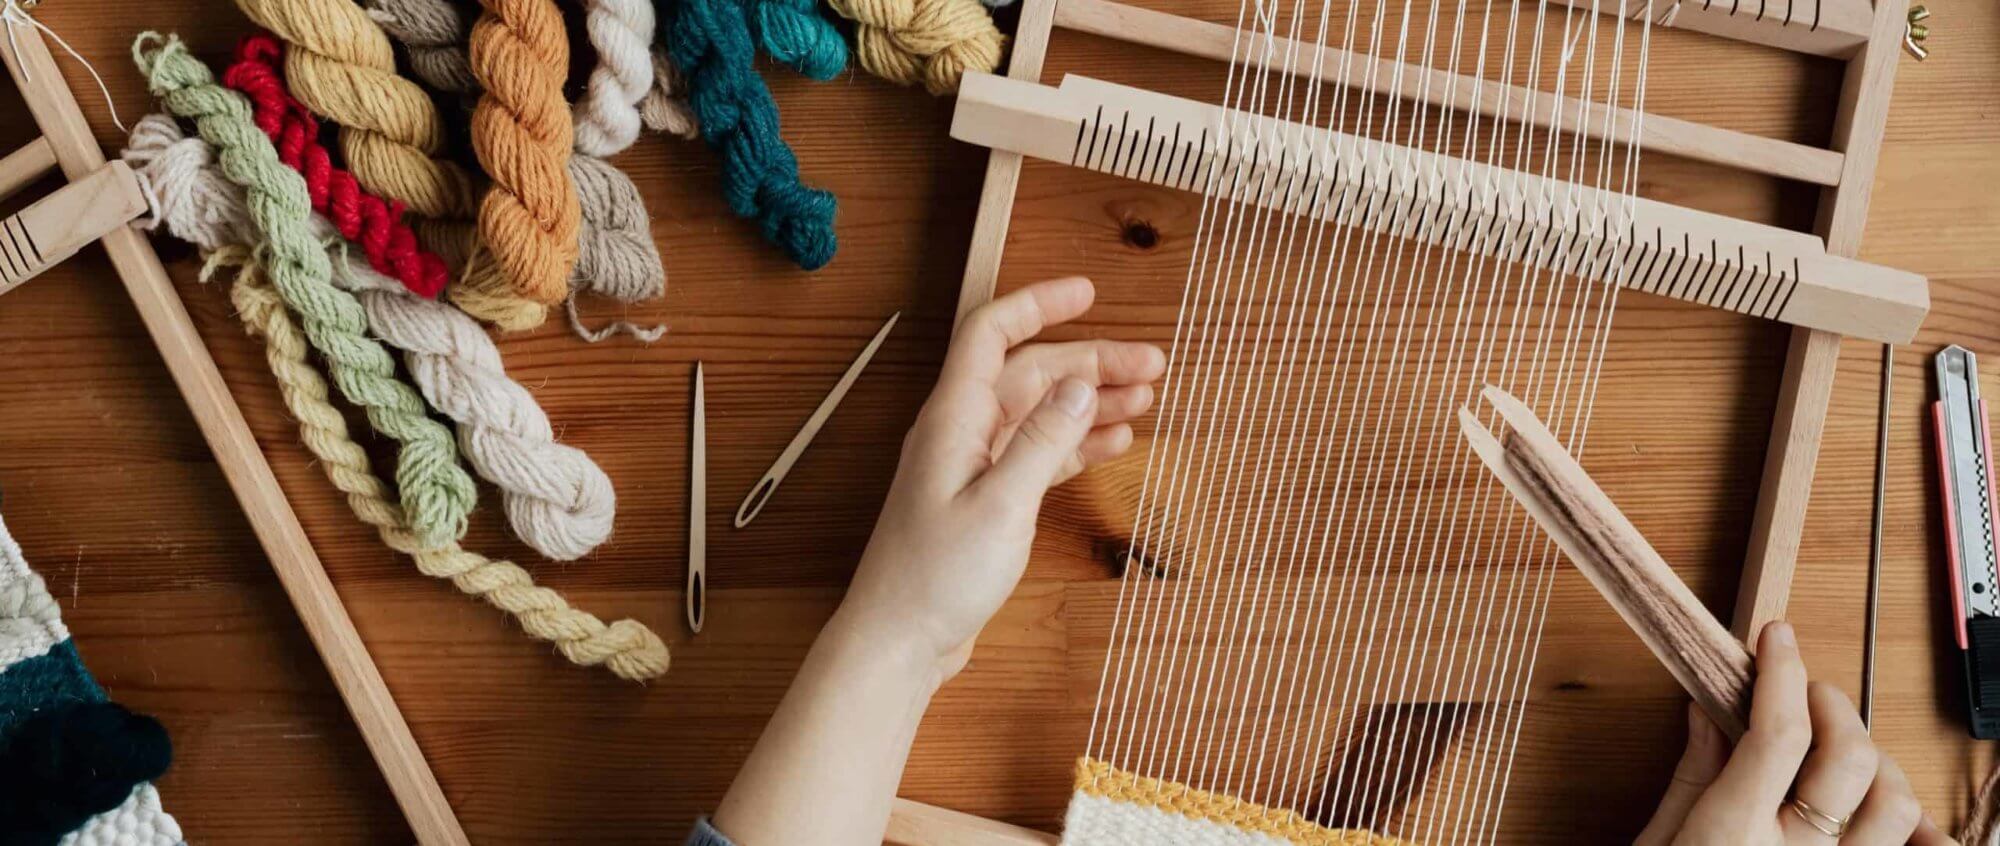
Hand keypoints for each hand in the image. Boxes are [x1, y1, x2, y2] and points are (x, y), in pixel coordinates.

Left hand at [834, 277, 1164, 680]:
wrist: (898, 642)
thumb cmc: (935, 578)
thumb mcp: (1001, 505)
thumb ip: (1043, 442)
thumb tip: (1081, 385)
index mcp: (954, 419)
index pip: (992, 333)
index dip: (1038, 304)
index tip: (1088, 292)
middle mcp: (961, 433)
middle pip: (1030, 373)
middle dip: (1090, 362)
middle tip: (1153, 365)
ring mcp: (972, 466)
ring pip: (1039, 414)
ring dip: (1090, 403)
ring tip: (1146, 400)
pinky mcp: (984, 501)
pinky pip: (1036, 455)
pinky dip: (1074, 445)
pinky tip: (1113, 445)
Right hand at [1637, 621, 1953, 845]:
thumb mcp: (1655, 843)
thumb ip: (1690, 776)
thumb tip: (1709, 709)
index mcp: (1731, 836)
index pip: (1779, 732)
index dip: (1781, 671)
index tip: (1776, 638)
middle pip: (1848, 758)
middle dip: (1830, 704)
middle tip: (1803, 691)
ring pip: (1895, 805)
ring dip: (1875, 762)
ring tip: (1842, 751)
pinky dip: (1915, 828)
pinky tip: (1890, 812)